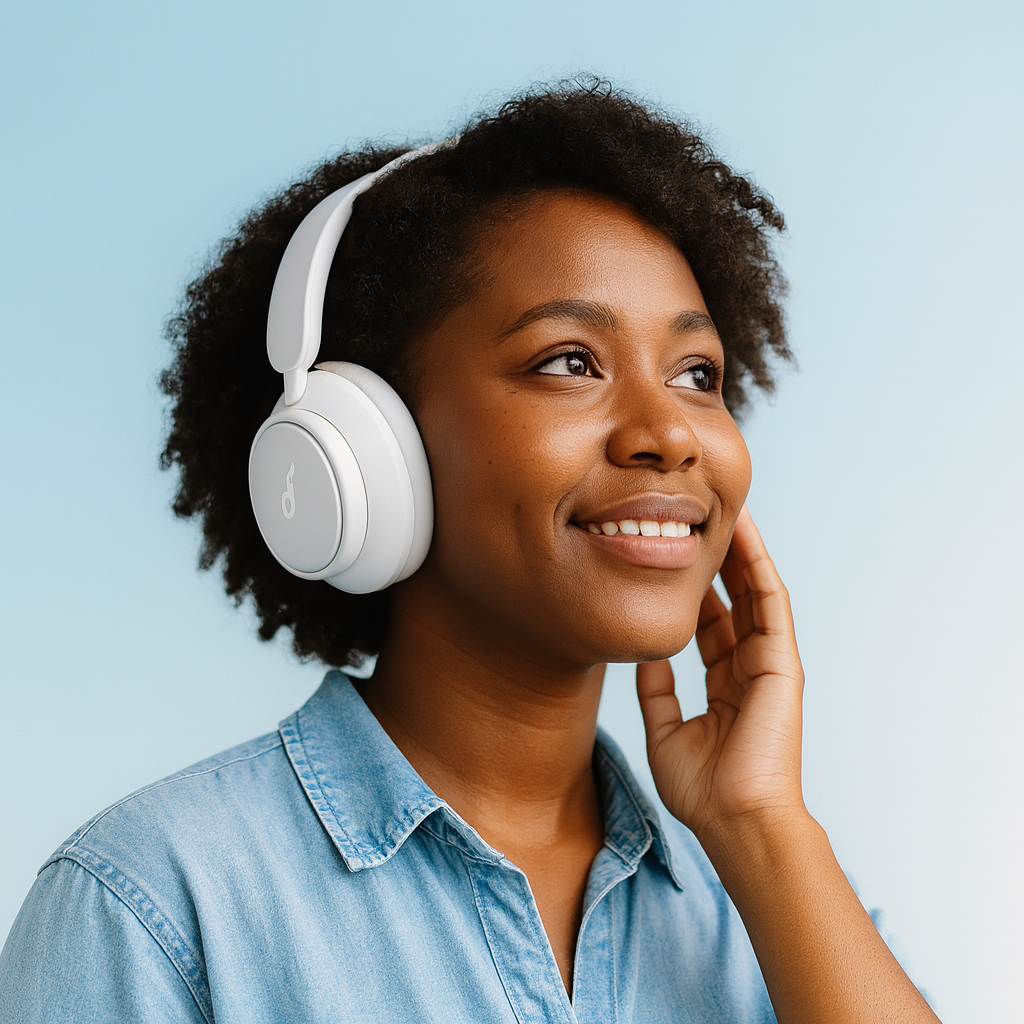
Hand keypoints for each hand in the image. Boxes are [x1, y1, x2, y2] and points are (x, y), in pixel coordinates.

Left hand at [636, 505, 805, 839]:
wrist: (735, 820)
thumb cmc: (704, 790)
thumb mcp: (667, 732)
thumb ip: (656, 692)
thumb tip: (642, 657)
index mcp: (726, 687)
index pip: (711, 626)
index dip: (695, 590)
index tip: (673, 557)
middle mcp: (750, 670)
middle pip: (733, 602)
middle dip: (716, 562)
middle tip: (696, 520)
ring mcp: (769, 664)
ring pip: (754, 592)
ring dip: (740, 551)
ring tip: (722, 510)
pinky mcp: (782, 662)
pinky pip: (770, 602)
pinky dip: (758, 565)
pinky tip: (744, 533)